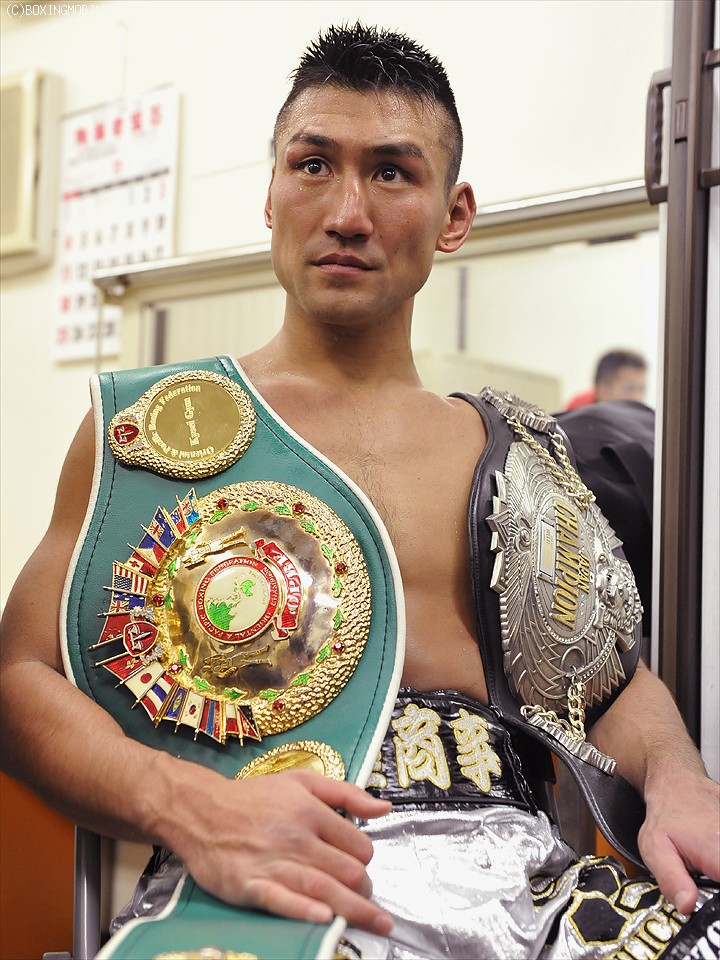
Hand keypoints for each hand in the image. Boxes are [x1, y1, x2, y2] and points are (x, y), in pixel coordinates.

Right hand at [161, 765, 393, 933]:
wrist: (200, 810)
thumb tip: (385, 808)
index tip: (360, 866)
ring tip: (376, 923)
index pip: (358, 845)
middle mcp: (297, 838)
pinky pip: (283, 901)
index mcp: (311, 812)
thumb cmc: (254, 797)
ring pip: (325, 889)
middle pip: (348, 872)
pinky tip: (325, 918)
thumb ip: (346, 793)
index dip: (366, 859)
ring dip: (355, 910)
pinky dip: (305, 910)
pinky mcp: (250, 886)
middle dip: (364, 890)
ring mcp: (274, 863)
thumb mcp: (301, 782)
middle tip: (365, 898)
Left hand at [638, 768, 719, 913]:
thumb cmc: (666, 813)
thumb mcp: (655, 848)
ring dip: (715, 873)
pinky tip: (709, 857)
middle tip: (699, 877)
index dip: (718, 902)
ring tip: (703, 865)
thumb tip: (686, 906)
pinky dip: (716, 861)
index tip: (708, 898)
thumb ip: (671, 880)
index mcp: (717, 853)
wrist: (678, 784)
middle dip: (715, 887)